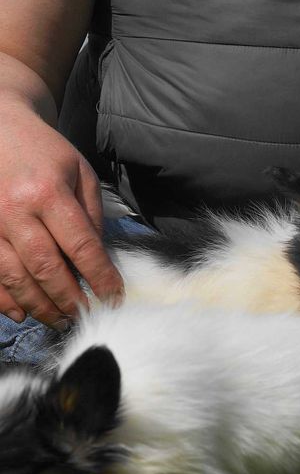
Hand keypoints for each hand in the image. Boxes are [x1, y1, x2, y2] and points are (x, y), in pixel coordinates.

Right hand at [0, 97, 122, 327]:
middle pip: (44, 267)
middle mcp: (13, 210)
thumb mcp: (80, 175)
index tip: (114, 297)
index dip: (99, 277)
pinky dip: (3, 299)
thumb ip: (91, 216)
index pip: (80, 246)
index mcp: (47, 193)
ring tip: (60, 320)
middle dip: (69, 299)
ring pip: (13, 276)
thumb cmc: (46, 153)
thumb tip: (98, 260)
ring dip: (38, 305)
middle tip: (86, 316)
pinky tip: (22, 313)